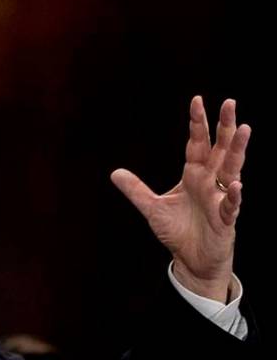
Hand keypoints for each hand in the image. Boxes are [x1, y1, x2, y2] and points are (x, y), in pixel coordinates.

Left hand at [110, 96, 249, 301]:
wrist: (191, 259)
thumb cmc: (177, 231)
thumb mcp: (152, 207)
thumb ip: (136, 190)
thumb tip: (115, 172)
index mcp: (193, 175)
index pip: (197, 143)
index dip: (197, 123)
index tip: (197, 100)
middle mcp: (210, 182)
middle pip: (220, 149)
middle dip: (224, 126)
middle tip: (230, 102)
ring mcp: (219, 199)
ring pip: (232, 170)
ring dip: (237, 151)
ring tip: (244, 129)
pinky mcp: (225, 219)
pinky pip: (230, 205)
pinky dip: (232, 195)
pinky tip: (236, 184)